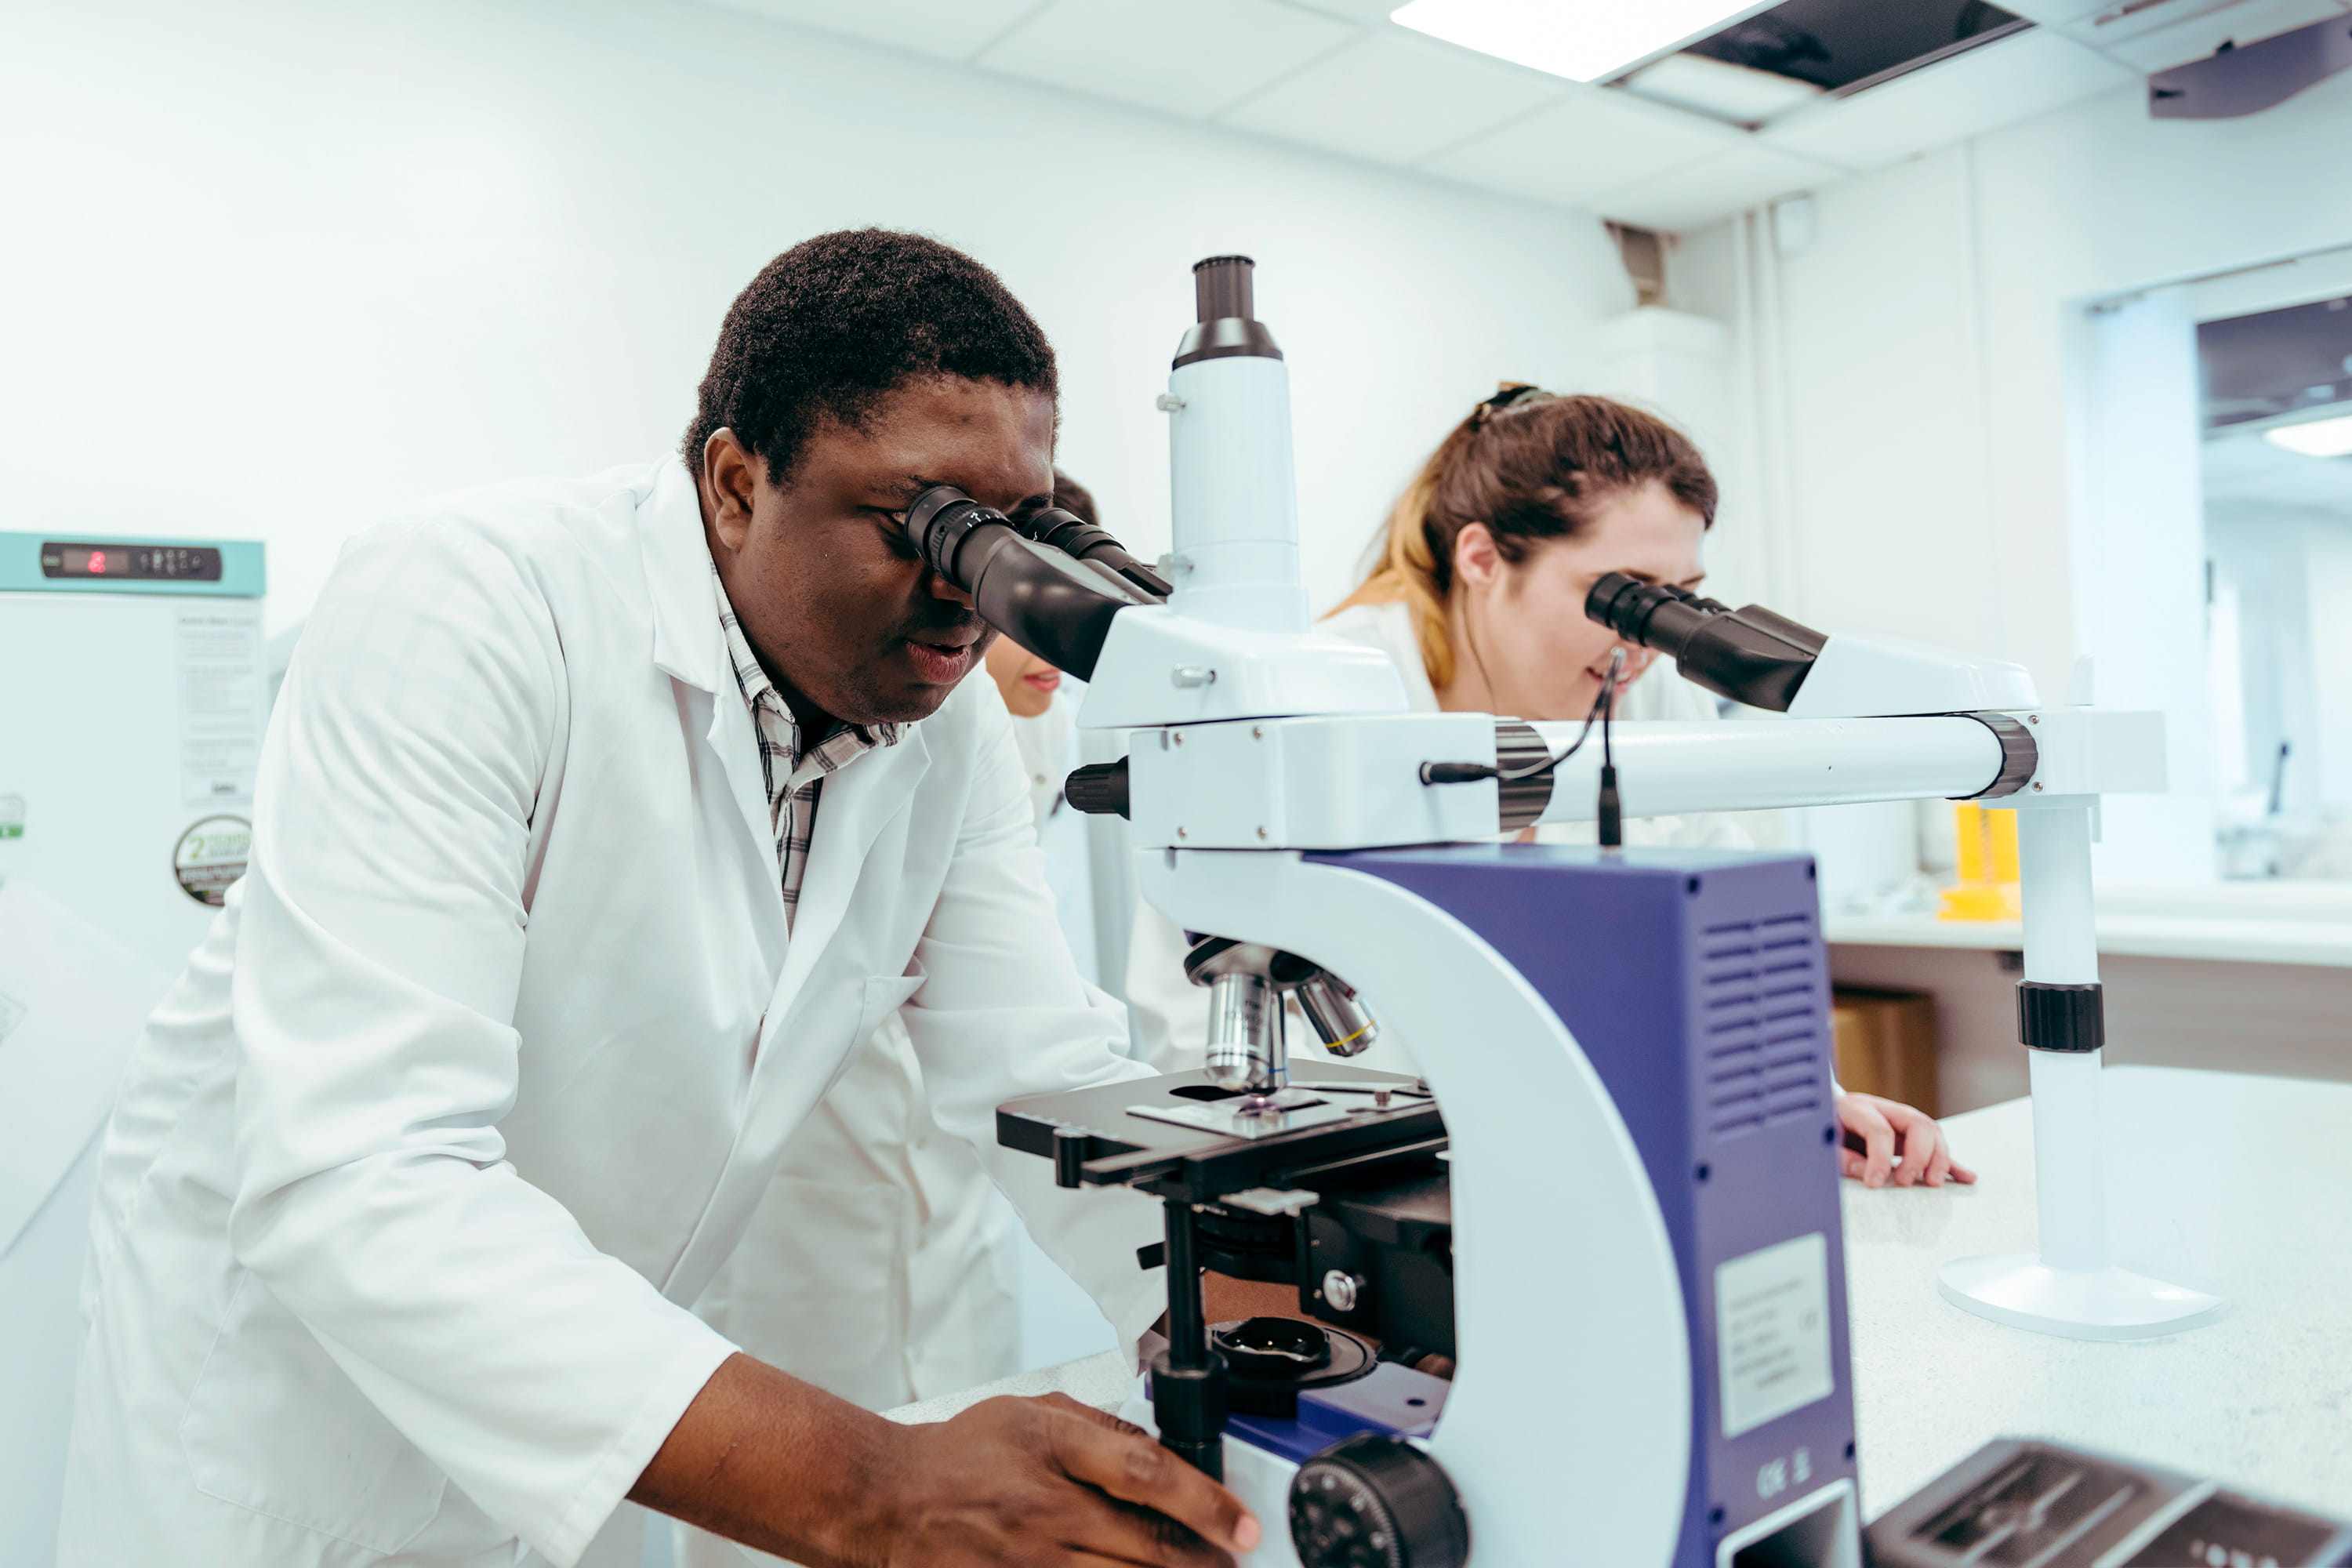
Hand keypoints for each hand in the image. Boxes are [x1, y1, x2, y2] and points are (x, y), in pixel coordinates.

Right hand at [631, 1355, 1257, 1567]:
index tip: (1245, 1526)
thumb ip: (1099, 1427)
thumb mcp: (1031, 1411)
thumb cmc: (960, 1454)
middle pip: (1146, 1544)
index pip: (1146, 1474)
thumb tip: (1164, 1450)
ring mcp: (1025, 1559)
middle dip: (1203, 1559)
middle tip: (1236, 1558)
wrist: (885, 1500)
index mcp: (1050, 1445)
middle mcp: (1041, 1506)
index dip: (1207, 1503)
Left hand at [1837, 1092, 1976, 1188]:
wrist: (1824, 1116)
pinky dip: (1951, 1163)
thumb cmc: (1823, 1130)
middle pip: (1917, 1124)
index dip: (1879, 1158)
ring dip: (1938, 1159)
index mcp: (1857, 1107)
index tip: (1874, 1183)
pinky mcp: (1910, 1136)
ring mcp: (1900, 1120)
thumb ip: (1840, 1157)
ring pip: (1933, 1132)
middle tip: (1905, 1182)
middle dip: (1918, 1155)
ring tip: (1932, 1184)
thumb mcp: (1821, 1143)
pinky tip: (1965, 1177)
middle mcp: (1884, 1109)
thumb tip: (1867, 1171)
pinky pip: (1936, 1147)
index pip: (1879, 1130)